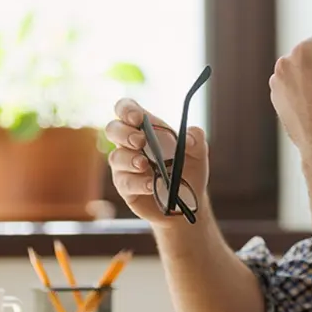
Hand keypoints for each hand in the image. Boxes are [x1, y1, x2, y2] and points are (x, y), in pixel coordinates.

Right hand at [104, 98, 209, 227]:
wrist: (189, 202)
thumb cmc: (189, 170)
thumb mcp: (198, 153)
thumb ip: (196, 139)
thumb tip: (188, 138)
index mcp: (146, 128)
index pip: (126, 110)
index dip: (127, 109)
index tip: (138, 118)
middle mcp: (131, 145)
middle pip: (113, 129)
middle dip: (124, 133)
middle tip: (140, 141)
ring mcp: (126, 167)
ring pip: (115, 157)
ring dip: (129, 159)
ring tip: (144, 164)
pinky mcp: (126, 188)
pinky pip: (124, 182)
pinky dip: (138, 183)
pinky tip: (151, 185)